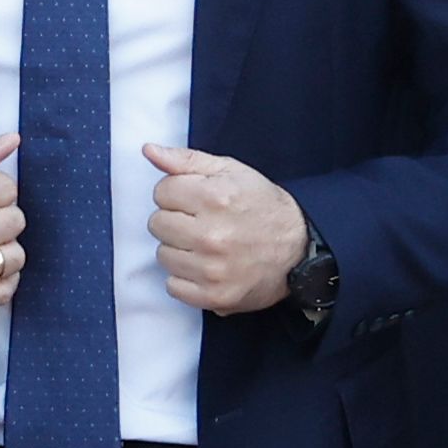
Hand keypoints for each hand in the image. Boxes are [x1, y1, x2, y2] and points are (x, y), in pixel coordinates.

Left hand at [141, 145, 310, 314]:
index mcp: (215, 197)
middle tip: (202, 223)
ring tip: (206, 245)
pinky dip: (185, 277)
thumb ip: (186, 160)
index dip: (177, 193)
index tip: (196, 200)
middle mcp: (212, 235)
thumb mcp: (230, 171)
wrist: (299, 247)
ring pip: (162, 255)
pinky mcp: (214, 296)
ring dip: (179, 249)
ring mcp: (212, 269)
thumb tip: (149, 150)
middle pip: (157, 224)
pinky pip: (172, 286)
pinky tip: (206, 267)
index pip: (161, 192)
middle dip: (175, 220)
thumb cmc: (262, 206)